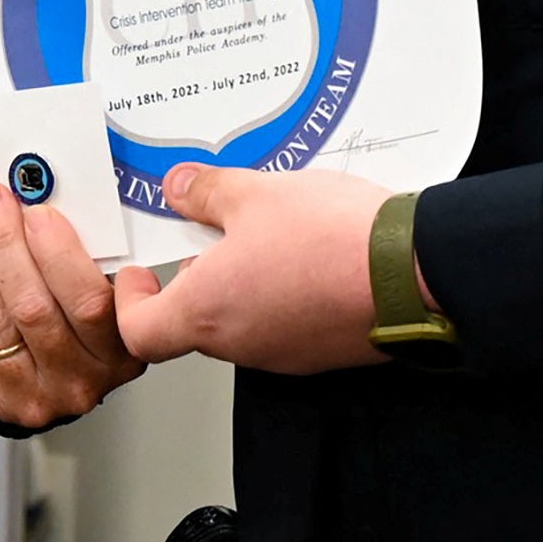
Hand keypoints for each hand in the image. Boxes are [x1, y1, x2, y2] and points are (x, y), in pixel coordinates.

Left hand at [0, 183, 150, 427]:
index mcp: (118, 353)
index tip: (37, 212)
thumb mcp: (113, 293)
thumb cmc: (85, 321)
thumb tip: (47, 205)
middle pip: (30, 306)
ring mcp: (25, 395)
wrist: (56, 379)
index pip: (88, 303)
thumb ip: (93, 260)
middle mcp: (74, 381)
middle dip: (2, 242)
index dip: (59, 255)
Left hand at [115, 162, 391, 373]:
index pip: (140, 332)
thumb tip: (178, 188)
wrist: (411, 271)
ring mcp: (285, 354)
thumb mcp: (257, 193)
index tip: (141, 272)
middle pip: (195, 323)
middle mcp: (240, 344)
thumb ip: (208, 192)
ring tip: (271, 233)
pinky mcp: (324, 352)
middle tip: (212, 234)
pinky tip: (311, 254)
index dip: (131, 302)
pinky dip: (286, 293)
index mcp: (207, 311)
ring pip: (245, 321)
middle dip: (199, 277)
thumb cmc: (329, 239)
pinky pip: (288, 324)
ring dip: (246, 283)